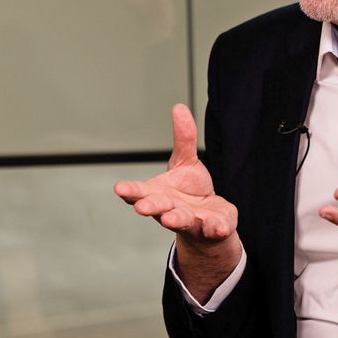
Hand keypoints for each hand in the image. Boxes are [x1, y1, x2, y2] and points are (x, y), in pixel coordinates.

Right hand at [114, 104, 239, 298]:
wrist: (210, 219)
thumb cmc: (190, 190)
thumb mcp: (186, 161)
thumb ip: (183, 138)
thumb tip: (179, 107)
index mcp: (159, 193)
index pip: (141, 192)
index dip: (130, 191)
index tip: (119, 188)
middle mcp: (171, 210)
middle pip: (158, 209)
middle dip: (150, 207)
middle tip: (142, 208)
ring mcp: (191, 221)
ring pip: (182, 221)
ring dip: (176, 220)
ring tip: (171, 219)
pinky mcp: (212, 228)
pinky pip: (213, 229)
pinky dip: (215, 229)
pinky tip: (218, 227)